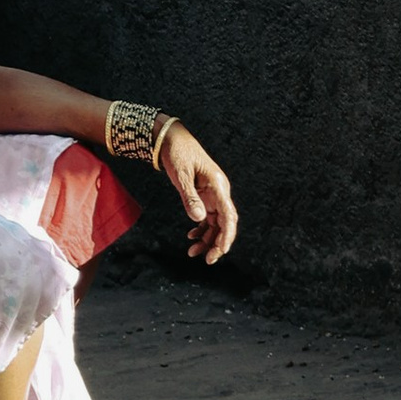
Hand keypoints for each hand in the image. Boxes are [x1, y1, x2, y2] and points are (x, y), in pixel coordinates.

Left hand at [155, 121, 236, 265]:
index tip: (220, 251)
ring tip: (192, 252)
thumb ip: (189, 197)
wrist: (172, 139)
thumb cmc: (178, 153)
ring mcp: (213, 195)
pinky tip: (191, 237)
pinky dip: (201, 230)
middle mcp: (219, 191)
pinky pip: (208, 218)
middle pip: (226, 223)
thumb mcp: (181, 175)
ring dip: (207, 239)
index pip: (228, 215)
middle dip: (218, 243)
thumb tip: (198, 219)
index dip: (227, 235)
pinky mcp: (205, 197)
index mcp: (218, 185)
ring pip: (216, 224)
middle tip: (208, 260)